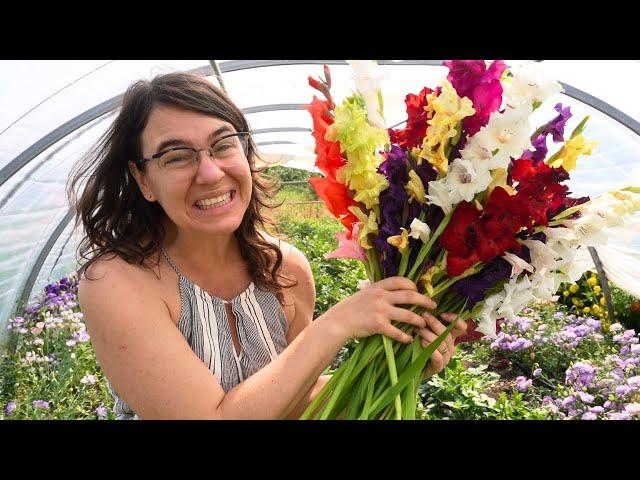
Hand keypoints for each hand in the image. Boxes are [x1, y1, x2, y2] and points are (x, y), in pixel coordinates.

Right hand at [320, 276, 436, 344]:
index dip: (413, 286)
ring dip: (419, 320)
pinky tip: (409, 339)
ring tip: (424, 324)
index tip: (418, 291)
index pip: (401, 281)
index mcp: (378, 286)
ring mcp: (380, 311)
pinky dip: (405, 336)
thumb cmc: (353, 307)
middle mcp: (381, 296)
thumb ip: (380, 291)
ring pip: (408, 315)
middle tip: (434, 306)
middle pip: (410, 296)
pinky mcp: (378, 325)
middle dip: (425, 301)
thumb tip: (396, 291)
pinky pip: (397, 331)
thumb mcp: (366, 293)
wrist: (339, 321)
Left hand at [417, 312, 467, 378]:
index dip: (455, 320)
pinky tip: (423, 344)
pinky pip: (438, 358)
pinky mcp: (438, 368)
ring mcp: (446, 358)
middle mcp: (451, 347)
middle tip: (423, 316)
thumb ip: (428, 321)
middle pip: (448, 334)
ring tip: (417, 330)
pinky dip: (431, 350)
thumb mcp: (424, 330)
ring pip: (441, 344)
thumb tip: (426, 306)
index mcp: (450, 336)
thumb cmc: (418, 344)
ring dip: (429, 335)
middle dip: (435, 323)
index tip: (443, 314)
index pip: (461, 327)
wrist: (411, 366)